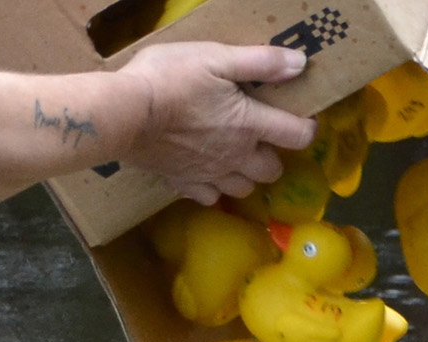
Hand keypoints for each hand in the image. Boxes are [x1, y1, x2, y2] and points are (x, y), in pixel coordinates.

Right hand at [119, 42, 317, 204]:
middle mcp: (237, 156)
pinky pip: (208, 197)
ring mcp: (210, 174)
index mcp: (249, 125)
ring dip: (245, 175)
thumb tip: (300, 64)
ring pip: (243, 188)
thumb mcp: (215, 57)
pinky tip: (204, 171)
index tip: (300, 118)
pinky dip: (212, 188)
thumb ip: (260, 62)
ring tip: (233, 155)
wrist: (121, 113)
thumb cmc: (168, 79)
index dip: (306, 128)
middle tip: (258, 137)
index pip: (297, 136)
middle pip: (272, 170)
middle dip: (272, 155)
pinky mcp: (183, 182)